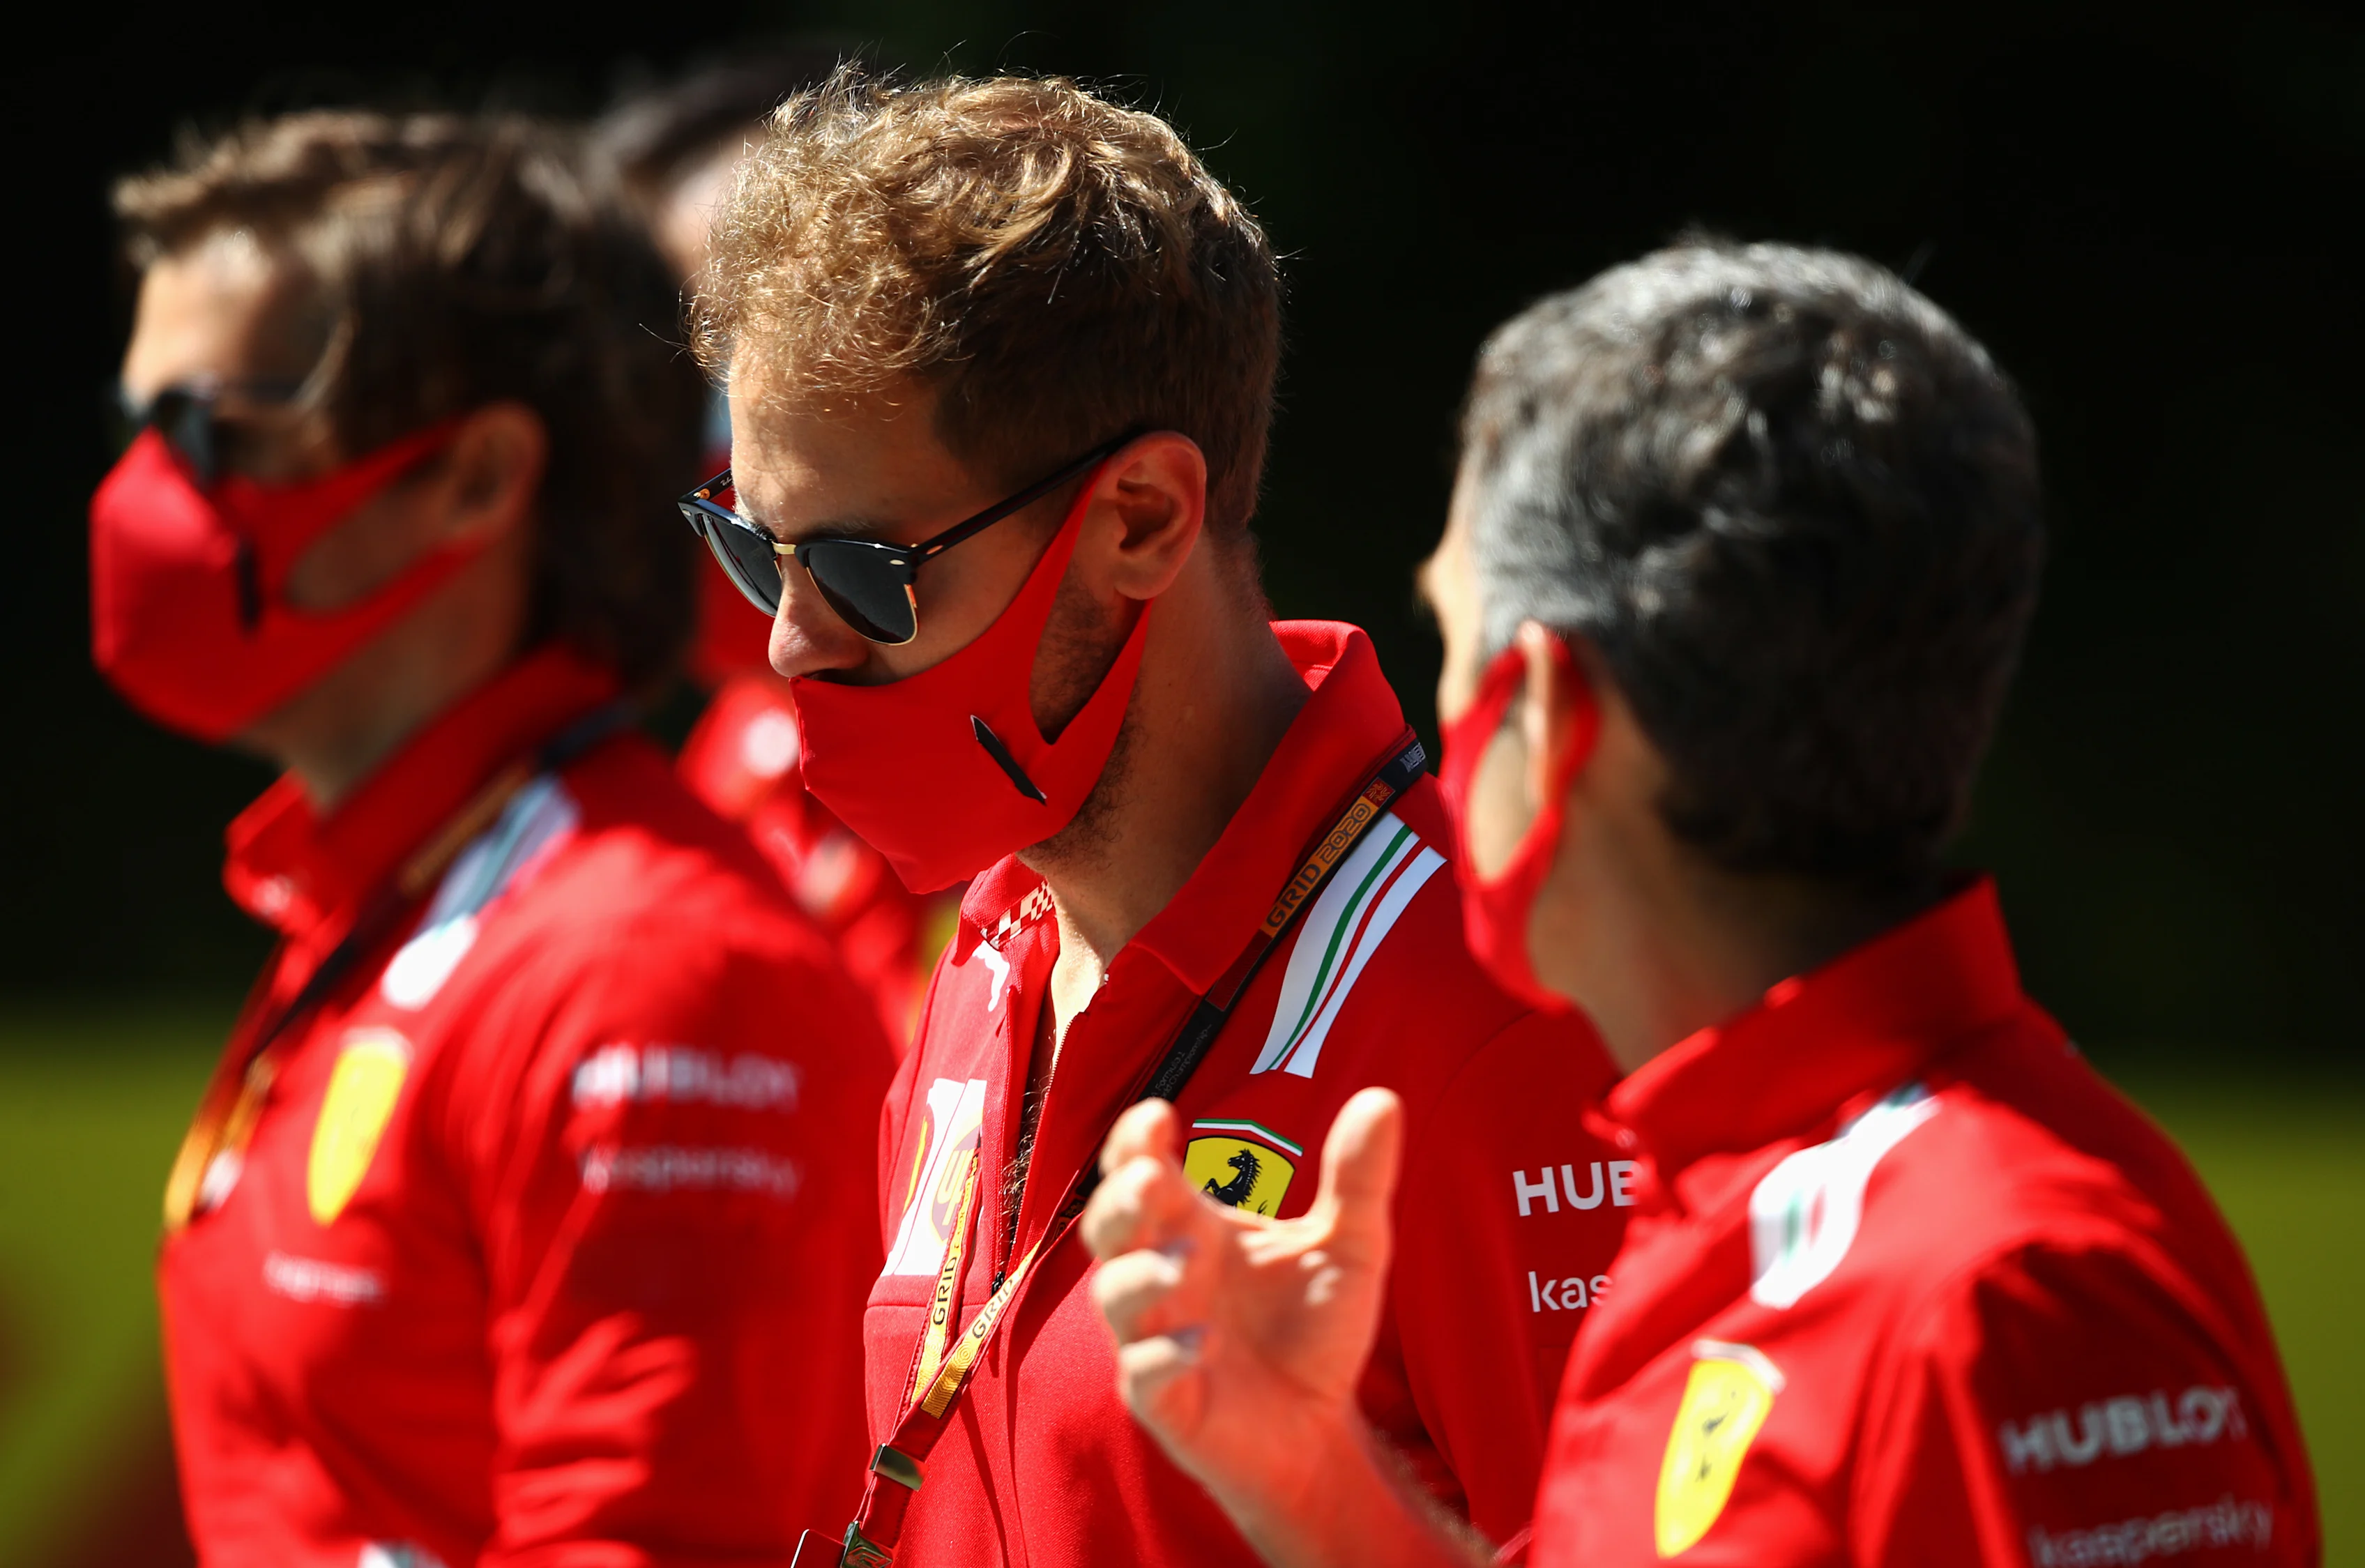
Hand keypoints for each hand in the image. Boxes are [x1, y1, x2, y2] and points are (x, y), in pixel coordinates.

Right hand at [1082, 1088, 1403, 1523]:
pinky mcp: (1165, 1402)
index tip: (1157, 1116)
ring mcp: (1155, 1339)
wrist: (1321, 1429)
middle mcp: (1162, 1277)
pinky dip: (1163, 1357)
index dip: (1134, 1143)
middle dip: (1120, 1200)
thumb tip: (1383, 1099)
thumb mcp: (1352, 1247)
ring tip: (1189, 1264)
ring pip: (1115, 1296)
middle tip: (1151, 1179)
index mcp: (1193, 1228)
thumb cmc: (1315, 1328)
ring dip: (1143, 1276)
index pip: (1140, 1172)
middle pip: (1108, 1227)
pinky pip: (1143, 1376)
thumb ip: (1359, 1179)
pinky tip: (1201, 1345)